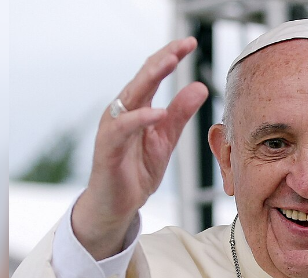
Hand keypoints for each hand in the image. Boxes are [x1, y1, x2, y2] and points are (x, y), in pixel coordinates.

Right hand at [73, 37, 208, 259]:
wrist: (117, 204)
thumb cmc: (136, 170)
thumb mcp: (166, 139)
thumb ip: (180, 113)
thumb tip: (199, 87)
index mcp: (136, 106)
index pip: (153, 73)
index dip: (170, 56)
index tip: (190, 43)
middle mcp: (122, 111)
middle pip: (142, 77)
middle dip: (162, 59)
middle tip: (182, 45)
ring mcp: (113, 127)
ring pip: (130, 96)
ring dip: (150, 78)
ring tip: (170, 63)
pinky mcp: (108, 147)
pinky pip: (123, 128)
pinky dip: (140, 119)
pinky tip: (157, 113)